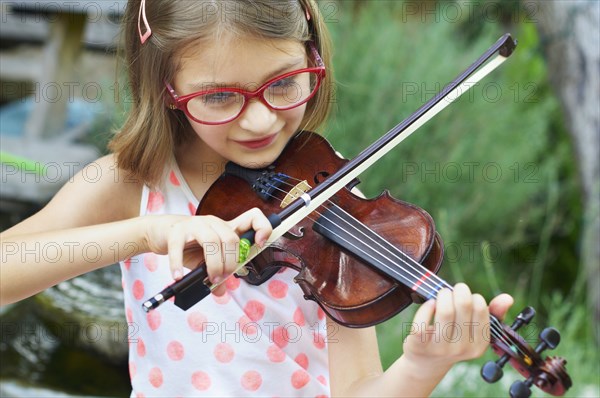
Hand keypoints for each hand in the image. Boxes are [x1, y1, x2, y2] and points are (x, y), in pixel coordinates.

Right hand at [143, 208, 271, 294]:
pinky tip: (179, 277)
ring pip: (211, 241)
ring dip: (213, 264)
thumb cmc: (188, 245)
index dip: (262, 228)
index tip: (260, 244)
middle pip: (231, 238)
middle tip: (222, 277)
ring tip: (210, 278)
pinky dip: (179, 265)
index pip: (252, 218)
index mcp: (226, 228)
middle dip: (230, 262)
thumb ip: (216, 273)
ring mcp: (194, 224)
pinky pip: (178, 248)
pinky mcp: (176, 231)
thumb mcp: (205, 259)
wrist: (161, 232)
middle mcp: (213, 222)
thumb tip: (221, 291)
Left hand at [403, 283, 512, 371]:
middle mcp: (462, 348)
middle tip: (452, 290)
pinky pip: (423, 319)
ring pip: (445, 310)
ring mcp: (441, 348)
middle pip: (463, 305)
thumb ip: (493, 313)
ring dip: (442, 295)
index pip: (481, 309)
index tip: (465, 298)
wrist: (427, 363)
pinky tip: (429, 304)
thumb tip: (508, 298)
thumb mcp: (475, 330)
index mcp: (479, 344)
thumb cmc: (454, 338)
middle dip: (458, 290)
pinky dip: (426, 306)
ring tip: (440, 295)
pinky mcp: (420, 344)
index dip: (472, 297)